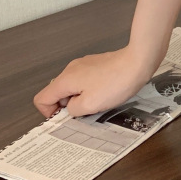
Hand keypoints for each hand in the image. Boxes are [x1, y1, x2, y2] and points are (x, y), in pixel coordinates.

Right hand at [33, 44, 164, 118]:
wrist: (138, 62)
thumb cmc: (115, 83)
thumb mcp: (89, 105)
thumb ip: (72, 110)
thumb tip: (70, 107)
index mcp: (65, 79)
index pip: (42, 98)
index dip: (48, 113)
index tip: (65, 117)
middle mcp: (71, 69)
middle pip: (57, 92)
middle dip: (67, 105)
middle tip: (85, 111)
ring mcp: (85, 64)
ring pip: (73, 87)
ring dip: (81, 98)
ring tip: (98, 101)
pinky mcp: (97, 64)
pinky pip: (85, 80)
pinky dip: (90, 89)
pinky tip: (106, 92)